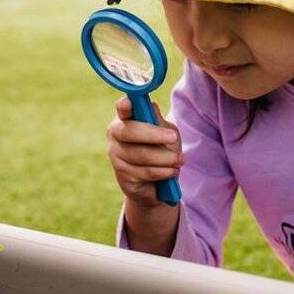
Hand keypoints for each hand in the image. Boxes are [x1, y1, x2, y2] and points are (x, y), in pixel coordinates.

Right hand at [108, 97, 182, 253]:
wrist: (157, 188)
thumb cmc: (162, 152)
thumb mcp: (165, 134)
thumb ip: (159, 123)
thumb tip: (156, 114)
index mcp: (126, 118)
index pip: (123, 107)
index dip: (127, 105)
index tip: (132, 104)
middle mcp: (116, 135)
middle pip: (131, 131)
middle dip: (155, 136)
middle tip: (173, 139)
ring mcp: (117, 156)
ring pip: (139, 154)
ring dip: (163, 158)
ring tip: (177, 162)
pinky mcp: (123, 176)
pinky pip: (143, 172)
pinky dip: (160, 173)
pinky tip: (169, 173)